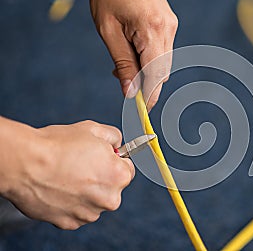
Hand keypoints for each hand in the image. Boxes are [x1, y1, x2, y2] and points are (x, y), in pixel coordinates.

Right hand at [0, 120, 133, 229]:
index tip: (102, 158)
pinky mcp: (70, 223)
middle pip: (111, 187)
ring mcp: (89, 213)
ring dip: (85, 192)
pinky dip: (70, 203)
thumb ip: (114, 137)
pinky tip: (58, 189)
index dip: (114, 160)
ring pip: (94, 201)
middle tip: (80, 165)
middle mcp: (109, 199)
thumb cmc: (58, 146)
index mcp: (119, 176)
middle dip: (100, 177)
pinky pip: (77, 212)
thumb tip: (117, 143)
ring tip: (66, 176)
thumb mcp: (93, 129)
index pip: (127, 169)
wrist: (25, 163)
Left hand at [90, 0, 177, 110]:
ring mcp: (172, 26)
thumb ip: (122, 64)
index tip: (141, 111)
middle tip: (125, 85)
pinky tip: (133, 52)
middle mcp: (168, 30)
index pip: (156, 76)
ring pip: (163, 63)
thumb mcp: (108, 30)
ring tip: (124, 64)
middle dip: (146, 85)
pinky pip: (163, 51)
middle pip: (162, 72)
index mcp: (152, 30)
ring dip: (147, 72)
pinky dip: (150, 59)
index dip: (150, 97)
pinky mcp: (170, 24)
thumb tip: (130, 93)